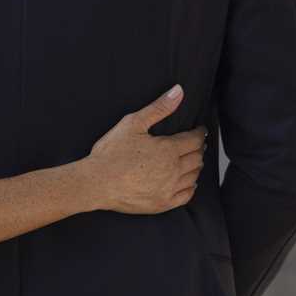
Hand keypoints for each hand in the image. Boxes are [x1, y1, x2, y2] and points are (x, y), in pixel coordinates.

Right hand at [83, 86, 206, 214]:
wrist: (96, 183)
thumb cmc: (111, 153)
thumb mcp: (132, 123)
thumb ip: (159, 107)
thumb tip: (179, 91)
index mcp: (168, 150)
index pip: (194, 139)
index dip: (199, 133)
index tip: (199, 130)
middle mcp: (173, 170)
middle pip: (197, 158)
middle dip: (198, 149)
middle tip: (196, 144)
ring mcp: (169, 189)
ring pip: (193, 176)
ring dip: (196, 166)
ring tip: (192, 160)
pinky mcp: (162, 204)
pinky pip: (186, 196)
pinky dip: (191, 187)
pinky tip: (189, 182)